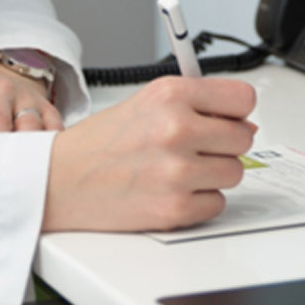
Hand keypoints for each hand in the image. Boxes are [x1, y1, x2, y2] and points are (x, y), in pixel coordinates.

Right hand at [42, 75, 257, 232]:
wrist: (58, 181)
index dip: (237, 111)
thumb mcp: (146, 102)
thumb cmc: (101, 143)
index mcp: (170, 94)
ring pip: (234, 172)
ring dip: (212, 175)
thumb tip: (246, 122)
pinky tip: (170, 191)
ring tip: (176, 170)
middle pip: (243, 138)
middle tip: (193, 148)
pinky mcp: (174, 209)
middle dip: (223, 145)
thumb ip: (197, 104)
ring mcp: (176, 171)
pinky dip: (199, 202)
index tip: (227, 118)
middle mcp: (176, 128)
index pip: (243, 98)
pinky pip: (217, 204)